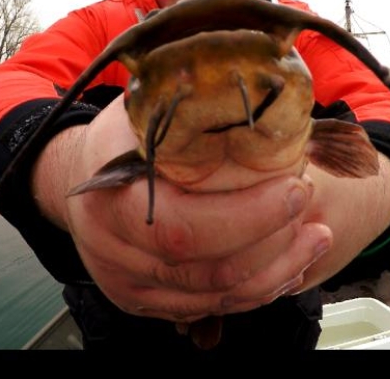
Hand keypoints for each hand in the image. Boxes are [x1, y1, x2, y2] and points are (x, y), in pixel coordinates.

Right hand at [38, 94, 389, 324]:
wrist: (75, 172)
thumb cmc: (123, 133)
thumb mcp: (149, 107)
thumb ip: (196, 105)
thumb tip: (268, 79)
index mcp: (110, 197)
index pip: (183, 227)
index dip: (249, 216)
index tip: (296, 187)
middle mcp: (112, 250)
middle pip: (206, 272)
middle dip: (274, 246)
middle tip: (311, 211)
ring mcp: (125, 282)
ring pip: (215, 298)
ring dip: (275, 271)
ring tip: (313, 236)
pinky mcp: (143, 300)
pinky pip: (208, 309)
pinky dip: (254, 289)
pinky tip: (286, 261)